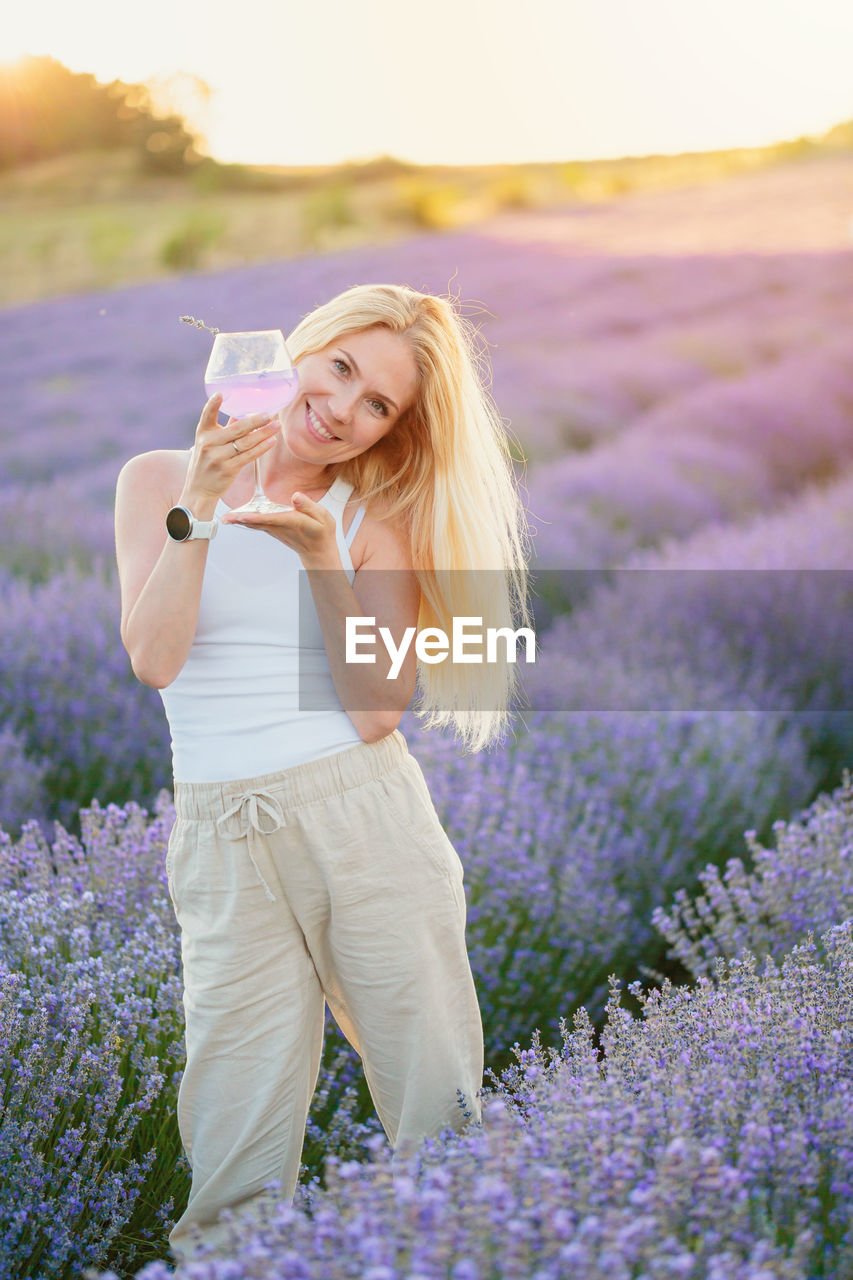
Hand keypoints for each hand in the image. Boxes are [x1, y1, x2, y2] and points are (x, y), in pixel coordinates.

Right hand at [182, 394, 280, 510]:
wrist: (199, 490)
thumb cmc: (207, 463)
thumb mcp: (210, 444)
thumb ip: (226, 430)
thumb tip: (245, 415)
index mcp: (202, 433)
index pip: (206, 415)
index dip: (213, 405)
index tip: (220, 394)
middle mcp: (208, 444)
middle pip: (236, 429)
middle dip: (255, 421)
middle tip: (269, 414)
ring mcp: (218, 457)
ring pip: (245, 443)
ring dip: (263, 433)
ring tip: (276, 426)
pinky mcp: (228, 469)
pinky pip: (249, 456)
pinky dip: (261, 448)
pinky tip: (271, 441)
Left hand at [222, 491, 341, 568]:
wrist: (318, 552)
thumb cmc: (322, 533)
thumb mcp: (323, 517)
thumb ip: (309, 506)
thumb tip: (295, 496)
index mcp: (294, 522)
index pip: (273, 519)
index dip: (258, 518)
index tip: (244, 516)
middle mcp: (282, 528)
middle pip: (258, 523)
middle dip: (242, 520)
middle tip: (225, 518)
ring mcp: (276, 531)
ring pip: (255, 525)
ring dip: (240, 521)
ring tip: (225, 518)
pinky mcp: (274, 531)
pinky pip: (257, 525)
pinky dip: (246, 521)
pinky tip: (236, 518)